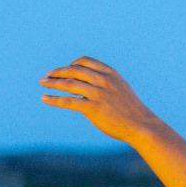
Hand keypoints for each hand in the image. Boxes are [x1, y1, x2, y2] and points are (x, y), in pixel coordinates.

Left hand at [41, 58, 162, 145]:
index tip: (65, 70)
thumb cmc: (132, 111)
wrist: (142, 125)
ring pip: (69, 84)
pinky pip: (69, 101)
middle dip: (58, 72)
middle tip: (47, 76)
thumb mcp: (121, 89)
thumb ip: (106, 84)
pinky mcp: (93, 108)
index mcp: (110, 73)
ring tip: (43, 83)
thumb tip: (90, 86)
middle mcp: (103, 80)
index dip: (72, 64)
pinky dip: (55, 99)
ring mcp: (98, 94)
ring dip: (53, 83)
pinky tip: (45, 99)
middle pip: (74, 70)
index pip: (85, 61)